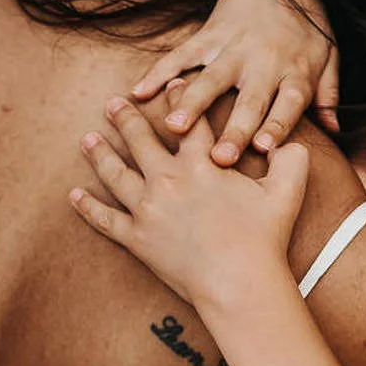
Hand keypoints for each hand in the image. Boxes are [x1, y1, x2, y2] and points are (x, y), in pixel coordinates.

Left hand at [71, 94, 309, 310]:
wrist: (238, 283)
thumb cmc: (264, 239)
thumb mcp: (287, 192)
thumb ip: (291, 160)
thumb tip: (289, 142)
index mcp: (201, 165)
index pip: (189, 122)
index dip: (182, 98)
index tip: (173, 83)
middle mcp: (168, 180)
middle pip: (140, 141)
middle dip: (126, 118)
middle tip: (114, 103)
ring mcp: (148, 209)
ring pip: (115, 174)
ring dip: (100, 154)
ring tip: (88, 138)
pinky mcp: (136, 238)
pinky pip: (105, 219)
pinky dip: (88, 207)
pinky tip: (74, 195)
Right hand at [125, 0, 339, 165]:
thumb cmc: (305, 24)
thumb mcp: (327, 55)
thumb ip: (328, 93)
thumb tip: (334, 131)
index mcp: (295, 71)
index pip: (288, 103)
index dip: (277, 124)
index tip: (265, 149)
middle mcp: (263, 62)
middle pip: (249, 100)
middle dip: (234, 129)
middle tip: (220, 158)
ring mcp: (233, 49)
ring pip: (210, 80)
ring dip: (192, 103)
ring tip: (173, 126)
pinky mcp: (208, 37)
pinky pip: (181, 56)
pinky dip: (158, 72)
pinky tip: (138, 92)